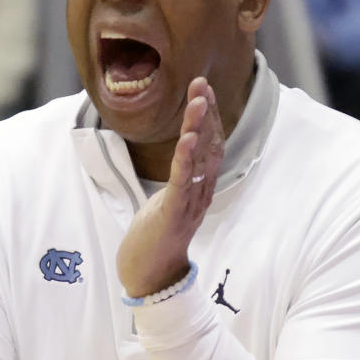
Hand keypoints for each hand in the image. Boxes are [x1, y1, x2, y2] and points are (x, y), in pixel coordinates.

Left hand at [117, 77, 224, 297]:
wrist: (149, 276)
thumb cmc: (155, 238)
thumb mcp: (168, 200)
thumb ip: (179, 179)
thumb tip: (181, 156)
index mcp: (199, 188)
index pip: (211, 146)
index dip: (209, 116)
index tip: (203, 89)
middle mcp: (201, 193)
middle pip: (211, 146)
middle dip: (207, 113)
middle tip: (201, 83)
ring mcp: (189, 203)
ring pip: (199, 160)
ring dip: (199, 127)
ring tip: (198, 100)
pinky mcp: (174, 214)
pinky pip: (183, 182)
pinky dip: (186, 158)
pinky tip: (188, 137)